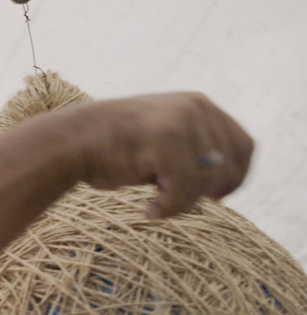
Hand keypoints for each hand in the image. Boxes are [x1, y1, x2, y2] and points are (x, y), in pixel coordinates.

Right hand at [72, 92, 252, 218]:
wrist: (71, 141)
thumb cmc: (111, 147)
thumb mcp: (162, 138)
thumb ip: (192, 149)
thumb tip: (224, 184)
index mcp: (198, 104)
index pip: (244, 145)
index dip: (237, 176)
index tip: (216, 197)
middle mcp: (196, 107)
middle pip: (230, 167)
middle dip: (205, 193)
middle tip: (173, 202)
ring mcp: (182, 122)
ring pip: (208, 182)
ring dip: (182, 203)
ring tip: (155, 204)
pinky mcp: (167, 142)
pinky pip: (185, 191)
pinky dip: (168, 208)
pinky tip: (148, 210)